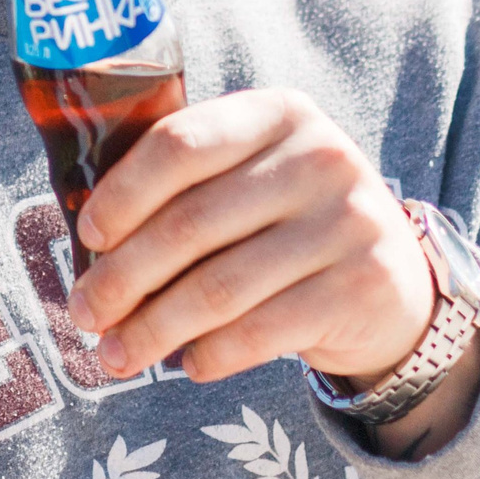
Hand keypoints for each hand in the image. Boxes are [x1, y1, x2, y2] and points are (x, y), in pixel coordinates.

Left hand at [66, 89, 434, 386]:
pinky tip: (187, 365)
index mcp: (276, 113)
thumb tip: (87, 246)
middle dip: (123, 277)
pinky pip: (262, 331)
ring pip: (219, 287)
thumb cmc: (287, 220)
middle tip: (84, 313)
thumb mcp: (250, 176)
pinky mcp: (363, 287)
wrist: (395, 277)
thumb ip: (185, 185)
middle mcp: (319, 159)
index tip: (88, 238)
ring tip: (116, 354)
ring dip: (154, 328)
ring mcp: (348, 223)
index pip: (177, 145)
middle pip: (189, 224)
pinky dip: (213, 353)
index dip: (122, 195)